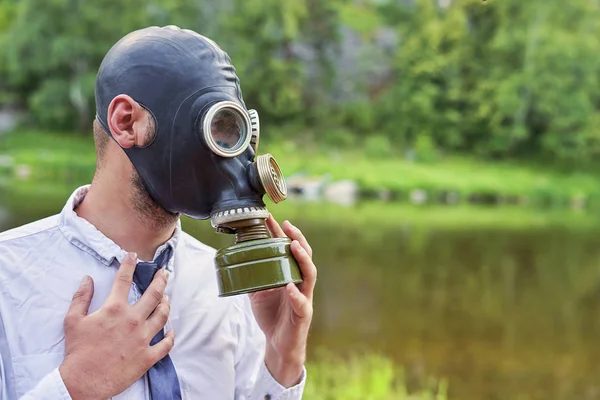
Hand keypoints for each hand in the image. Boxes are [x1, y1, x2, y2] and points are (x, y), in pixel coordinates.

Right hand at [59, 252, 173, 399]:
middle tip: (164, 273)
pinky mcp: (147, 356)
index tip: (134, 256)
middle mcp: (133, 320)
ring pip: (163, 316)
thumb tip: (87, 279)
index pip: (124, 280)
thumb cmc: (77, 351)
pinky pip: (166, 345)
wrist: (83, 381)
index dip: (129, 264)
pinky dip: (171, 337)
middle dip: (161, 281)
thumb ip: (81, 298)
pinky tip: (172, 331)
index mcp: (115, 309)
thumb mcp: (73, 321)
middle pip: (154, 295)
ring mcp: (143, 338)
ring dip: (166, 305)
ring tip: (167, 298)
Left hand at [249, 215, 316, 386]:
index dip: (282, 234)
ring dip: (302, 259)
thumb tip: (235, 259)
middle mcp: (301, 283)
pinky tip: (289, 287)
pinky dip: (295, 295)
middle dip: (298, 238)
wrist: (279, 344)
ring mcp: (304, 298)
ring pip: (309, 275)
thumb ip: (254, 276)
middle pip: (305, 256)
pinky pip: (302, 304)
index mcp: (291, 275)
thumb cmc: (272, 316)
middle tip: (287, 225)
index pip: (290, 250)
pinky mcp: (303, 315)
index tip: (272, 218)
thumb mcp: (258, 292)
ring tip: (293, 246)